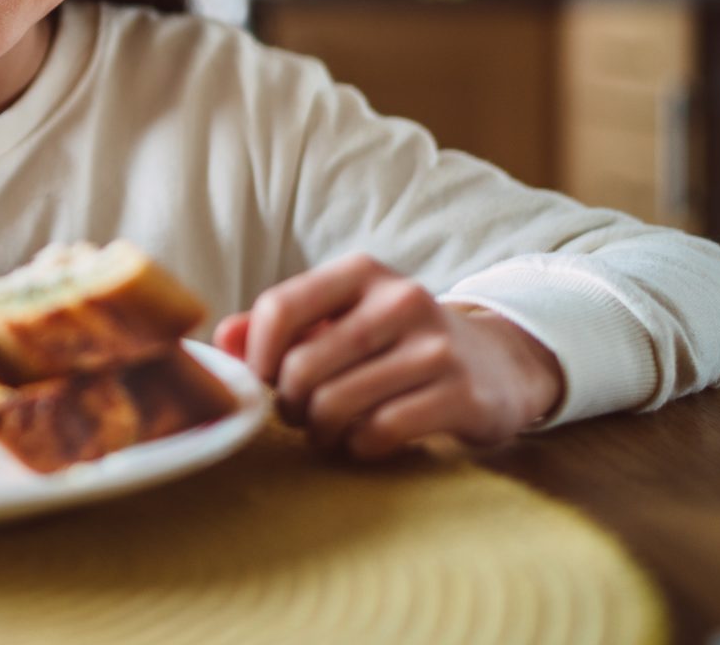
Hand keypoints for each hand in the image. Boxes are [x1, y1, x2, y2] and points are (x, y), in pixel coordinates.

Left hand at [213, 253, 563, 458]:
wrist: (495, 363)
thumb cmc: (396, 342)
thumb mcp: (341, 318)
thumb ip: (278, 325)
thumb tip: (223, 342)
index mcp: (362, 273)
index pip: (280, 307)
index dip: (258, 356)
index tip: (264, 379)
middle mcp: (401, 300)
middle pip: (303, 364)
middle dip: (288, 401)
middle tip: (297, 413)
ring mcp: (435, 347)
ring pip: (337, 402)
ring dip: (320, 429)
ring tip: (327, 430)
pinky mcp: (461, 394)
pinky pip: (381, 431)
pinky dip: (360, 446)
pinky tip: (364, 441)